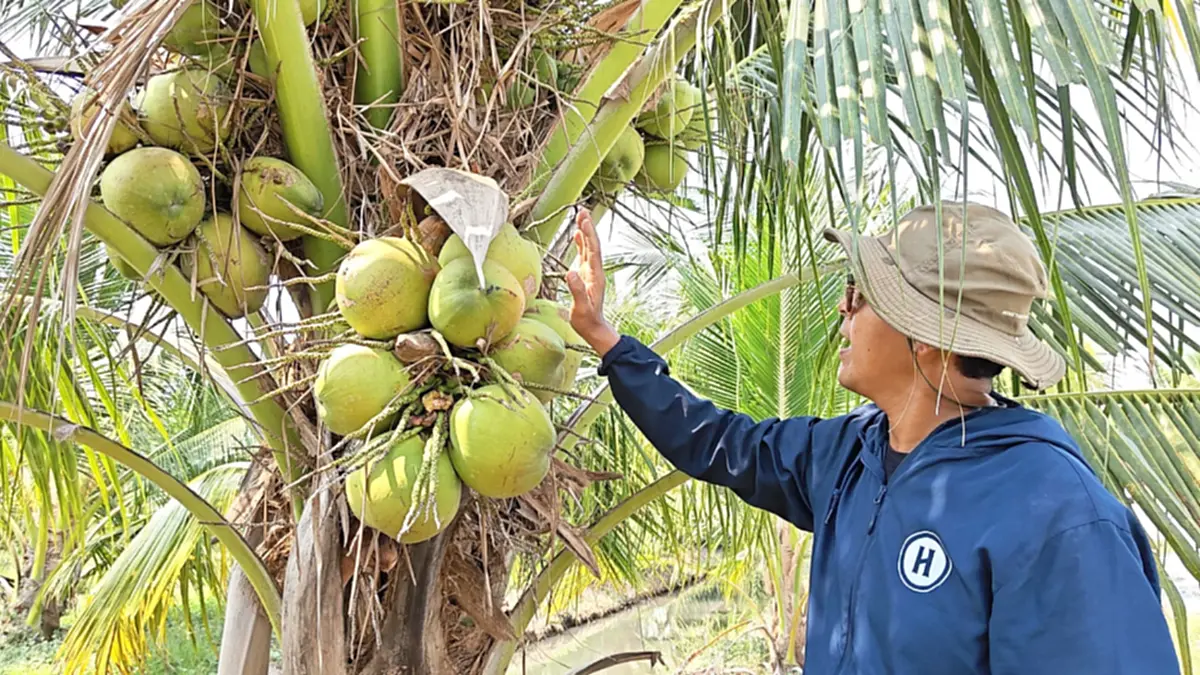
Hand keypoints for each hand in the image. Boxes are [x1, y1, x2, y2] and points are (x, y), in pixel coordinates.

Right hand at [566, 208, 619, 356]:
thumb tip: (571, 272)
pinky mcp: (586, 275)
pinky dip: (582, 243)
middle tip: (582, 210)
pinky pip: (584, 255)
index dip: (589, 235)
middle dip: (588, 227)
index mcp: (595, 276)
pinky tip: (578, 235)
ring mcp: (591, 272)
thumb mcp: (581, 307)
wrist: (593, 328)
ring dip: (586, 232)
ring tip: (581, 216)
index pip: (593, 251)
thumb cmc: (586, 320)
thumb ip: (576, 290)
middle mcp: (595, 271)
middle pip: (592, 245)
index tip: (583, 220)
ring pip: (589, 248)